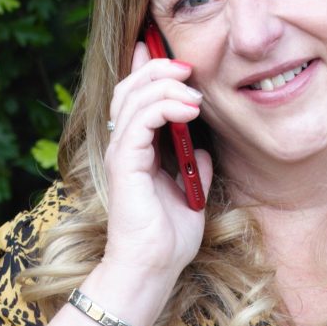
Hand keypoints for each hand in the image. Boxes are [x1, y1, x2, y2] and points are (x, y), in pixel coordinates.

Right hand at [99, 37, 215, 295]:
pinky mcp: (124, 164)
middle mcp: (124, 147)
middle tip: (188, 66)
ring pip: (133, 97)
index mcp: (136, 151)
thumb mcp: (191, 195)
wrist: (153, 268)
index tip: (177, 57)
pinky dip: (164, 106)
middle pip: (130, 87)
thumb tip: (205, 150)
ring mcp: (121, 154)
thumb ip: (194, 168)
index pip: (135, 97)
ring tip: (194, 90)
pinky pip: (140, 120)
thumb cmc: (168, 240)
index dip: (149, 70)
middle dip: (158, 68)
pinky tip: (189, 109)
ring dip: (166, 85)